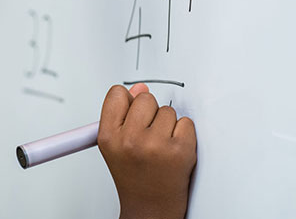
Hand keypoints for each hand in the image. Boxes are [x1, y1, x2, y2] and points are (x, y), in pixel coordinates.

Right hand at [97, 84, 196, 218]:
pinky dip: (184, 134)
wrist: (151, 207)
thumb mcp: (116, 145)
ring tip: (160, 146)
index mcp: (109, 137)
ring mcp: (156, 145)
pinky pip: (186, 123)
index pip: (117, 94)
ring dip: (168, 125)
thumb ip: (123, 114)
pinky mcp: (180, 151)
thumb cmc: (134, 175)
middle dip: (149, 113)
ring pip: (168, 111)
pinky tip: (174, 150)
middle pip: (145, 98)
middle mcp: (130, 140)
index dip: (128, 101)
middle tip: (148, 135)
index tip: (132, 112)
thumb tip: (140, 88)